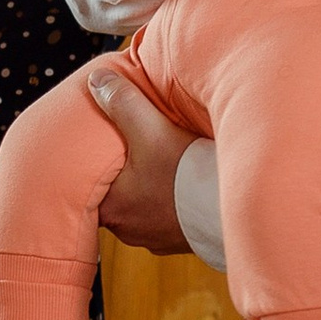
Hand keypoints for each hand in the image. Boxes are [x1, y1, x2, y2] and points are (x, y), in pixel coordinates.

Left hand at [90, 68, 200, 254]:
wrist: (234, 212)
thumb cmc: (188, 179)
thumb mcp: (152, 131)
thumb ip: (123, 103)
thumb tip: (98, 80)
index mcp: (111, 207)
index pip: (85, 187)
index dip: (90, 166)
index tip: (98, 152)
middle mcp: (128, 229)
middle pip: (115, 197)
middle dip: (122, 175)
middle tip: (129, 152)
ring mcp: (155, 237)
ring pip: (142, 208)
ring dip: (148, 190)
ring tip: (159, 166)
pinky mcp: (181, 240)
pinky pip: (169, 218)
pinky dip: (172, 202)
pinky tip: (182, 186)